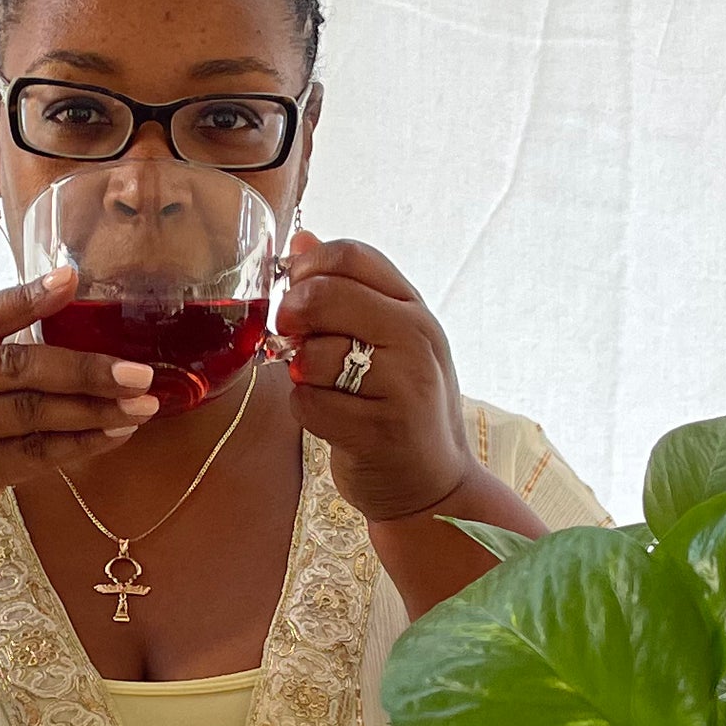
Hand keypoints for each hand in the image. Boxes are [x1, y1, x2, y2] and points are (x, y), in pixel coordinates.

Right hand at [0, 271, 160, 592]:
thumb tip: (66, 359)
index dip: (24, 298)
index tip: (70, 279)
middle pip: (13, 367)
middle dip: (82, 366)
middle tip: (138, 371)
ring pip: (27, 414)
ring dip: (92, 410)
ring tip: (142, 406)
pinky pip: (29, 457)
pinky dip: (77, 447)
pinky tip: (112, 438)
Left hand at [276, 233, 474, 523]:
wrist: (434, 485)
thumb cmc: (401, 406)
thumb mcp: (391, 341)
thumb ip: (351, 291)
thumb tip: (303, 239)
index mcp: (415, 309)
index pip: (352, 256)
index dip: (309, 268)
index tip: (296, 292)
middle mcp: (416, 339)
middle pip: (326, 296)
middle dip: (293, 315)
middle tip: (291, 337)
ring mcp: (402, 385)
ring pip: (313, 354)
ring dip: (300, 373)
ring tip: (323, 387)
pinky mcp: (380, 430)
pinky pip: (310, 403)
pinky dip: (306, 412)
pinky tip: (330, 419)